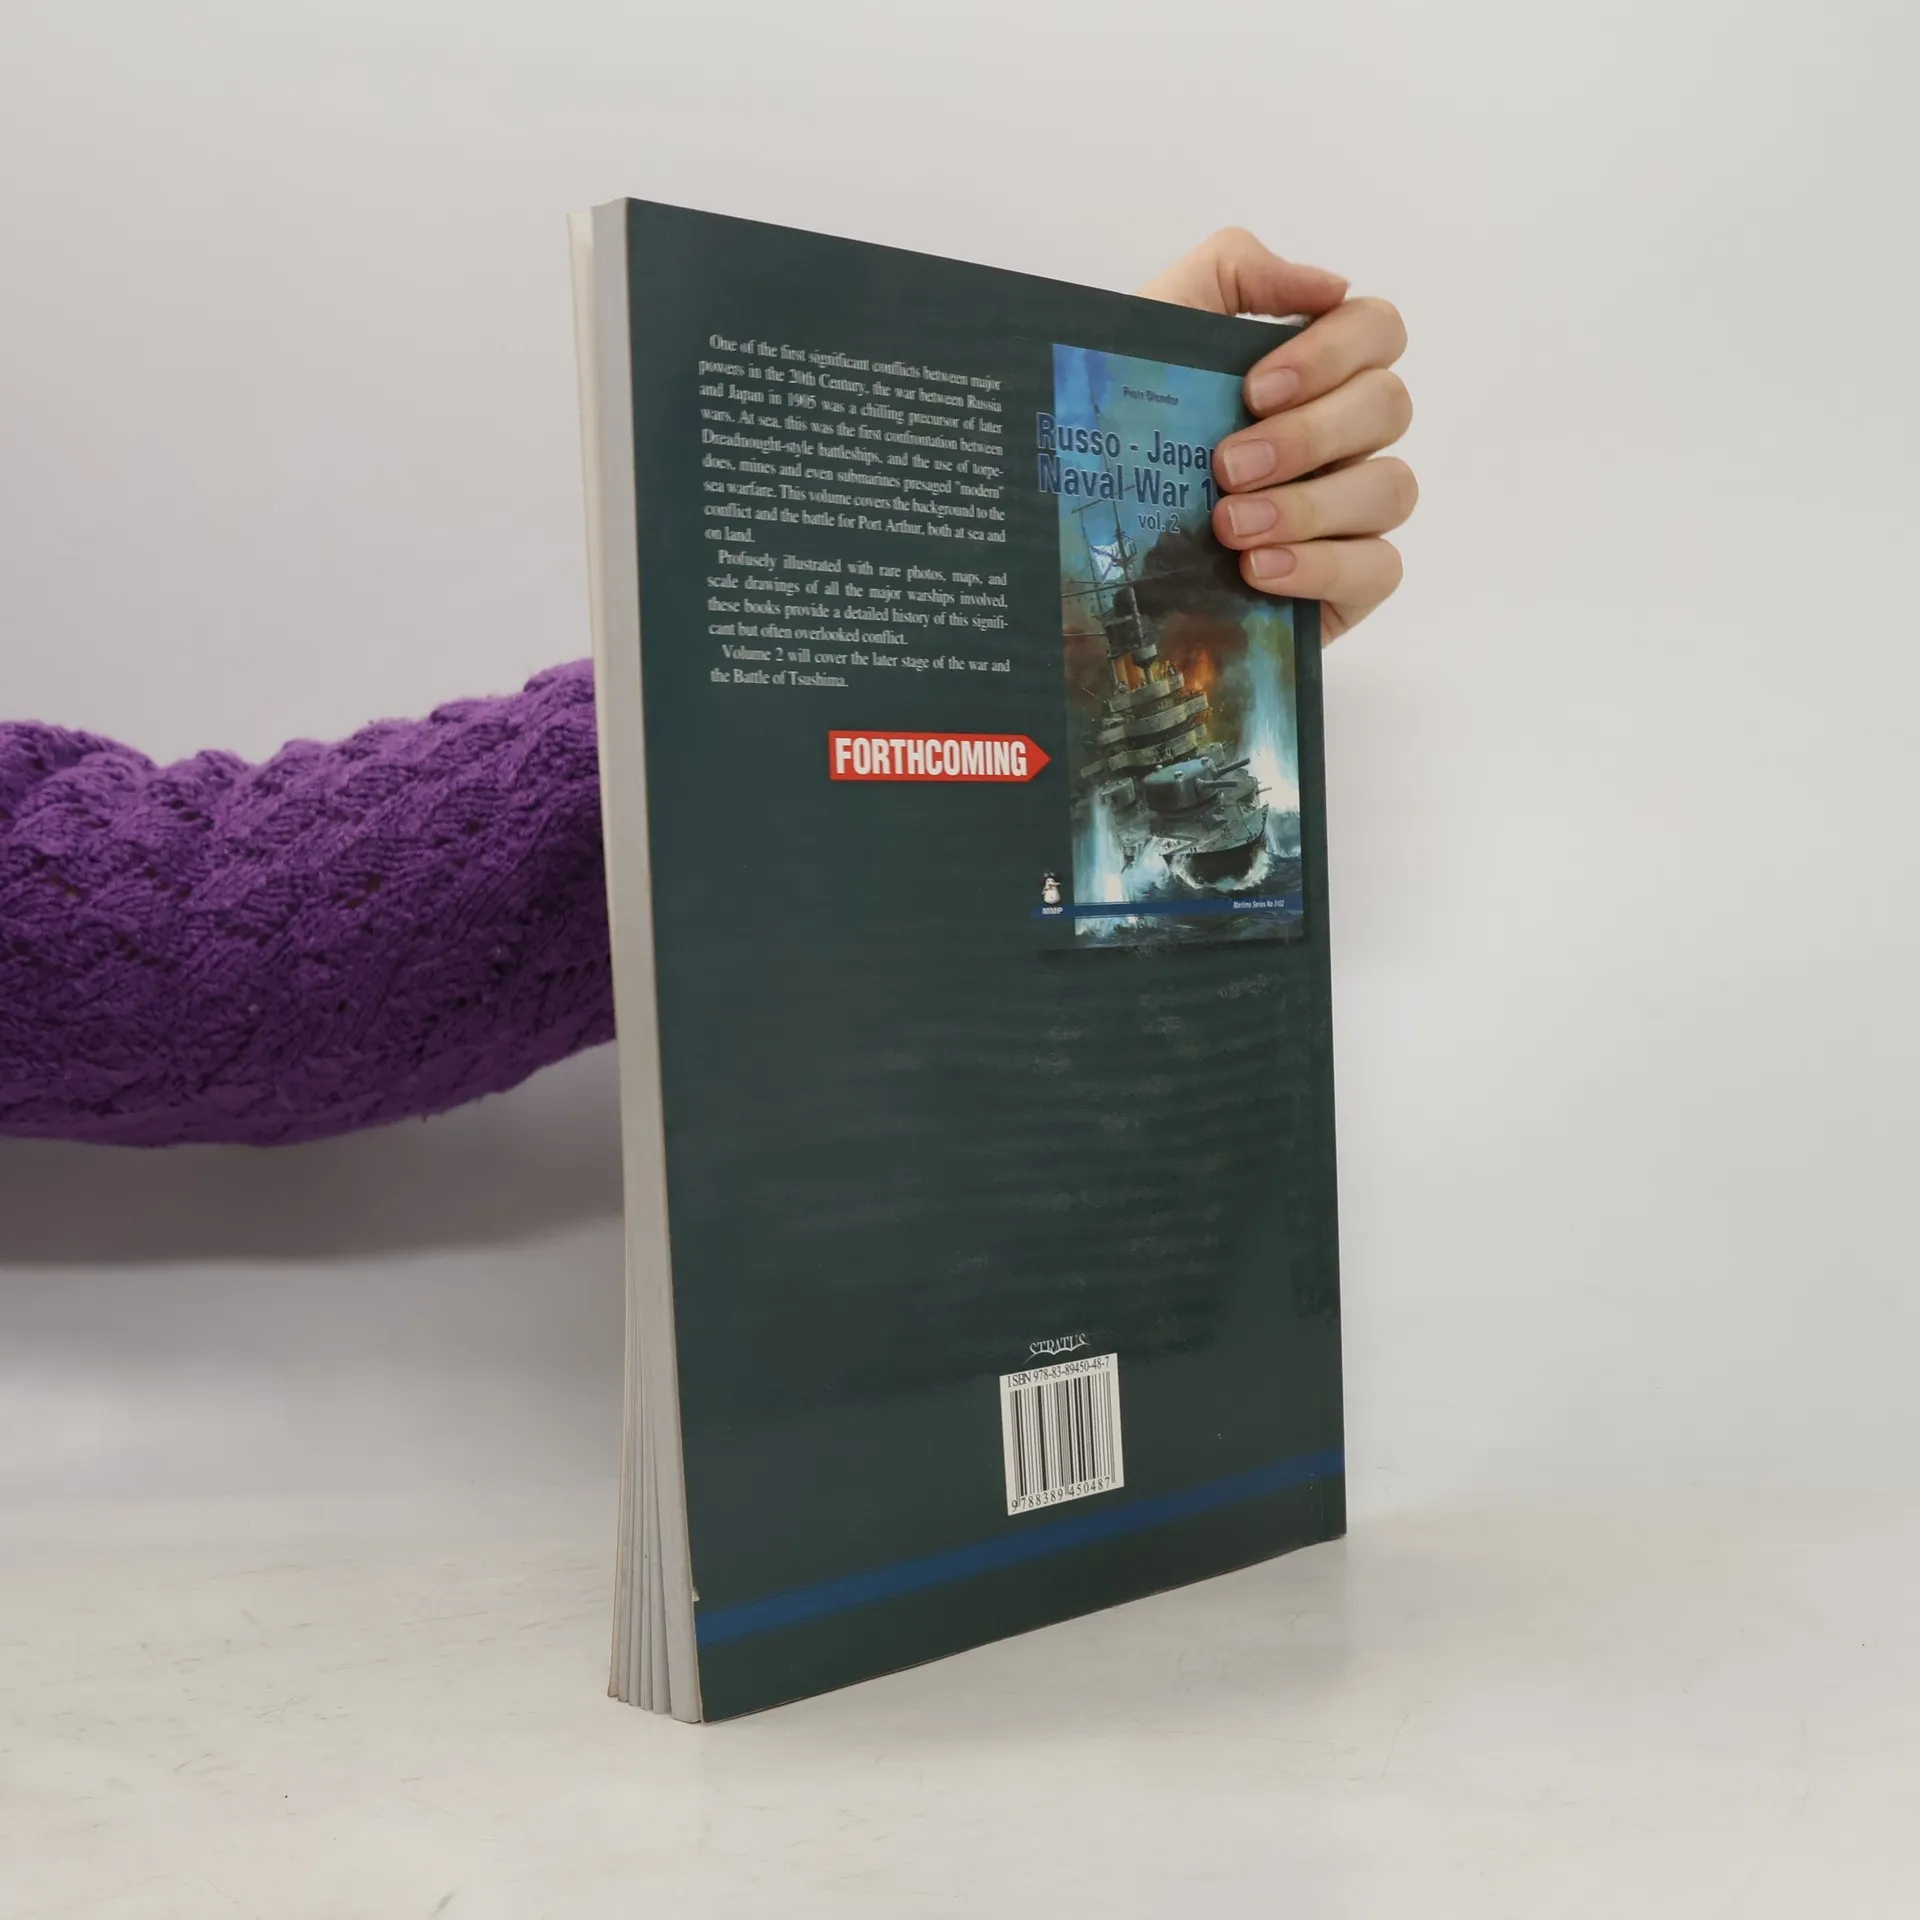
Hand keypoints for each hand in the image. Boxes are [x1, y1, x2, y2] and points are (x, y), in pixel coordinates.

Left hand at [1139, 230, 1414, 642]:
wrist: (1080, 544)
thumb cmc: (1120, 430)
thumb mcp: (1151, 330)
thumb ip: (1231, 273)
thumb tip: (1330, 284)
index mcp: (1313, 372)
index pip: (1377, 331)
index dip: (1332, 352)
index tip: (1253, 389)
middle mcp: (1345, 436)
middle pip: (1389, 407)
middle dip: (1306, 436)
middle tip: (1225, 468)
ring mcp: (1352, 510)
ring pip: (1391, 488)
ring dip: (1310, 505)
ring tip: (1230, 527)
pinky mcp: (1345, 583)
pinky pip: (1379, 569)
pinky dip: (1321, 567)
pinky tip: (1258, 570)